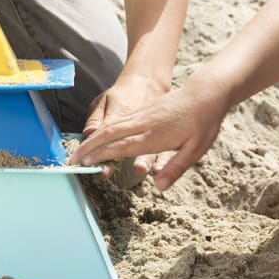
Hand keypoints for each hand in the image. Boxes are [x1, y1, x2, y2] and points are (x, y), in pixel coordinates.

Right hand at [72, 79, 228, 189]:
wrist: (206, 91)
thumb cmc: (204, 122)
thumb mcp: (196, 149)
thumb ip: (175, 167)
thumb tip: (158, 187)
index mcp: (156, 135)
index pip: (122, 146)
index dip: (101, 155)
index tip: (84, 164)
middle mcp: (144, 123)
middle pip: (110, 134)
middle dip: (89, 147)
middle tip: (72, 159)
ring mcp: (143, 114)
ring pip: (112, 125)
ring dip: (94, 138)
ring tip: (80, 150)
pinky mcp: (144, 110)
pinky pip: (119, 120)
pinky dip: (105, 129)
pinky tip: (99, 136)